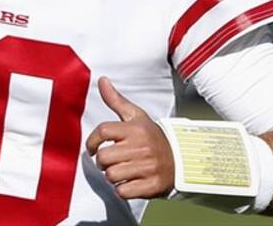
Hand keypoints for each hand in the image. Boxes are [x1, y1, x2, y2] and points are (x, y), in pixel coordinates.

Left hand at [85, 76, 174, 198]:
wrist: (181, 159)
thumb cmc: (151, 136)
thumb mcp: (136, 116)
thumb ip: (116, 100)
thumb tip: (101, 80)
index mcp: (135, 129)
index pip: (103, 131)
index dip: (92, 141)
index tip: (91, 148)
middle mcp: (142, 147)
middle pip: (104, 157)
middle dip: (103, 162)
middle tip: (111, 160)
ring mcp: (148, 167)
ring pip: (112, 176)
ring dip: (112, 176)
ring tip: (122, 170)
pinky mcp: (152, 185)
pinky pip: (123, 191)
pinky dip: (123, 189)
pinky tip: (130, 181)